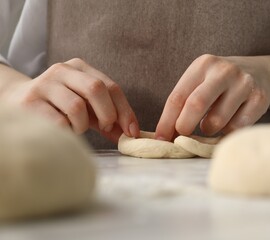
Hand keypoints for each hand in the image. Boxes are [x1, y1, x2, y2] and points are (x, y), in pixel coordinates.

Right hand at [2, 58, 138, 141]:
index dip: (125, 110)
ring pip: (77, 106)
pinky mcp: (30, 101)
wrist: (17, 100)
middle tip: (105, 128)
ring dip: (83, 125)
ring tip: (76, 127)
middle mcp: (62, 70)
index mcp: (80, 67)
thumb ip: (107, 118)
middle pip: (96, 89)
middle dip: (108, 114)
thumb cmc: (59, 106)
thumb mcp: (86, 108)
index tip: (132, 132)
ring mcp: (45, 84)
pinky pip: (59, 122)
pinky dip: (68, 131)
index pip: (111, 86)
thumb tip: (129, 134)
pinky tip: (63, 130)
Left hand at [155, 54, 269, 140]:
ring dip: (209, 130)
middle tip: (182, 137)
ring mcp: (244, 83)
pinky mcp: (260, 98)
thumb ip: (184, 103)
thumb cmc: (220, 84)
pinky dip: (227, 132)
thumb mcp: (201, 82)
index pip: (178, 96)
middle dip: (184, 126)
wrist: (260, 73)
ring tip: (210, 124)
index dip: (166, 121)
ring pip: (218, 120)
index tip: (160, 139)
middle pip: (196, 104)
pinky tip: (228, 123)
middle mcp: (224, 70)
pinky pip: (237, 127)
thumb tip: (165, 135)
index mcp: (203, 65)